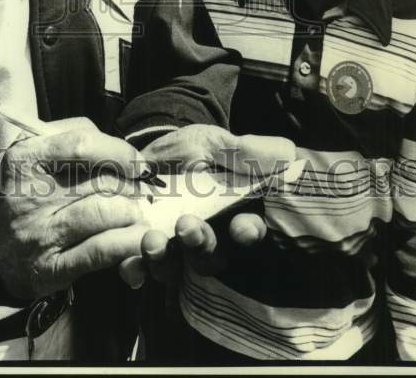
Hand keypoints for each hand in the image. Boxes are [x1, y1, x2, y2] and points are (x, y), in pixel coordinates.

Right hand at [0, 118, 151, 299]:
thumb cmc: (22, 190)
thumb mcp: (33, 153)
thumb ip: (73, 138)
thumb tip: (122, 149)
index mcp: (25, 158)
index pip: (82, 145)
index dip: (120, 152)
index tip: (139, 162)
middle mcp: (29, 196)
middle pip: (100, 181)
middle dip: (131, 185)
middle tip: (140, 191)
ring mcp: (40, 233)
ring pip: (105, 214)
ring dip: (132, 213)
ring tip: (136, 213)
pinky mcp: (52, 267)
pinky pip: (100, 251)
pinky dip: (126, 243)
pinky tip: (136, 238)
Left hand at [118, 125, 295, 289]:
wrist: (150, 154)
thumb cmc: (193, 150)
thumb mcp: (218, 144)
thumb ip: (246, 152)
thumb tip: (286, 152)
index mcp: (233, 217)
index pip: (248, 232)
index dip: (248, 232)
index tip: (243, 227)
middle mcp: (208, 240)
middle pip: (211, 257)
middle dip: (201, 245)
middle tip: (187, 227)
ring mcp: (175, 250)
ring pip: (175, 268)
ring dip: (165, 260)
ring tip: (152, 240)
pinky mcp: (143, 251)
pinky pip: (139, 269)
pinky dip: (134, 269)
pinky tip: (129, 265)